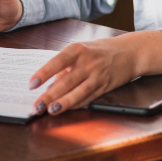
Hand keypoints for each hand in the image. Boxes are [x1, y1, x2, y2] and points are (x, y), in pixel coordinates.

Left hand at [28, 30, 161, 115]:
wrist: (129, 52)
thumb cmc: (100, 50)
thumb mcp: (81, 50)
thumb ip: (66, 66)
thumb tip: (50, 84)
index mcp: (78, 50)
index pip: (57, 62)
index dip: (44, 73)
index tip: (32, 84)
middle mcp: (88, 62)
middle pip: (66, 81)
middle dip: (49, 95)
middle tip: (37, 106)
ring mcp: (97, 76)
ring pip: (78, 92)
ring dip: (63, 103)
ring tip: (50, 111)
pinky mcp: (104, 87)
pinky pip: (88, 98)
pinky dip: (76, 105)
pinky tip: (66, 110)